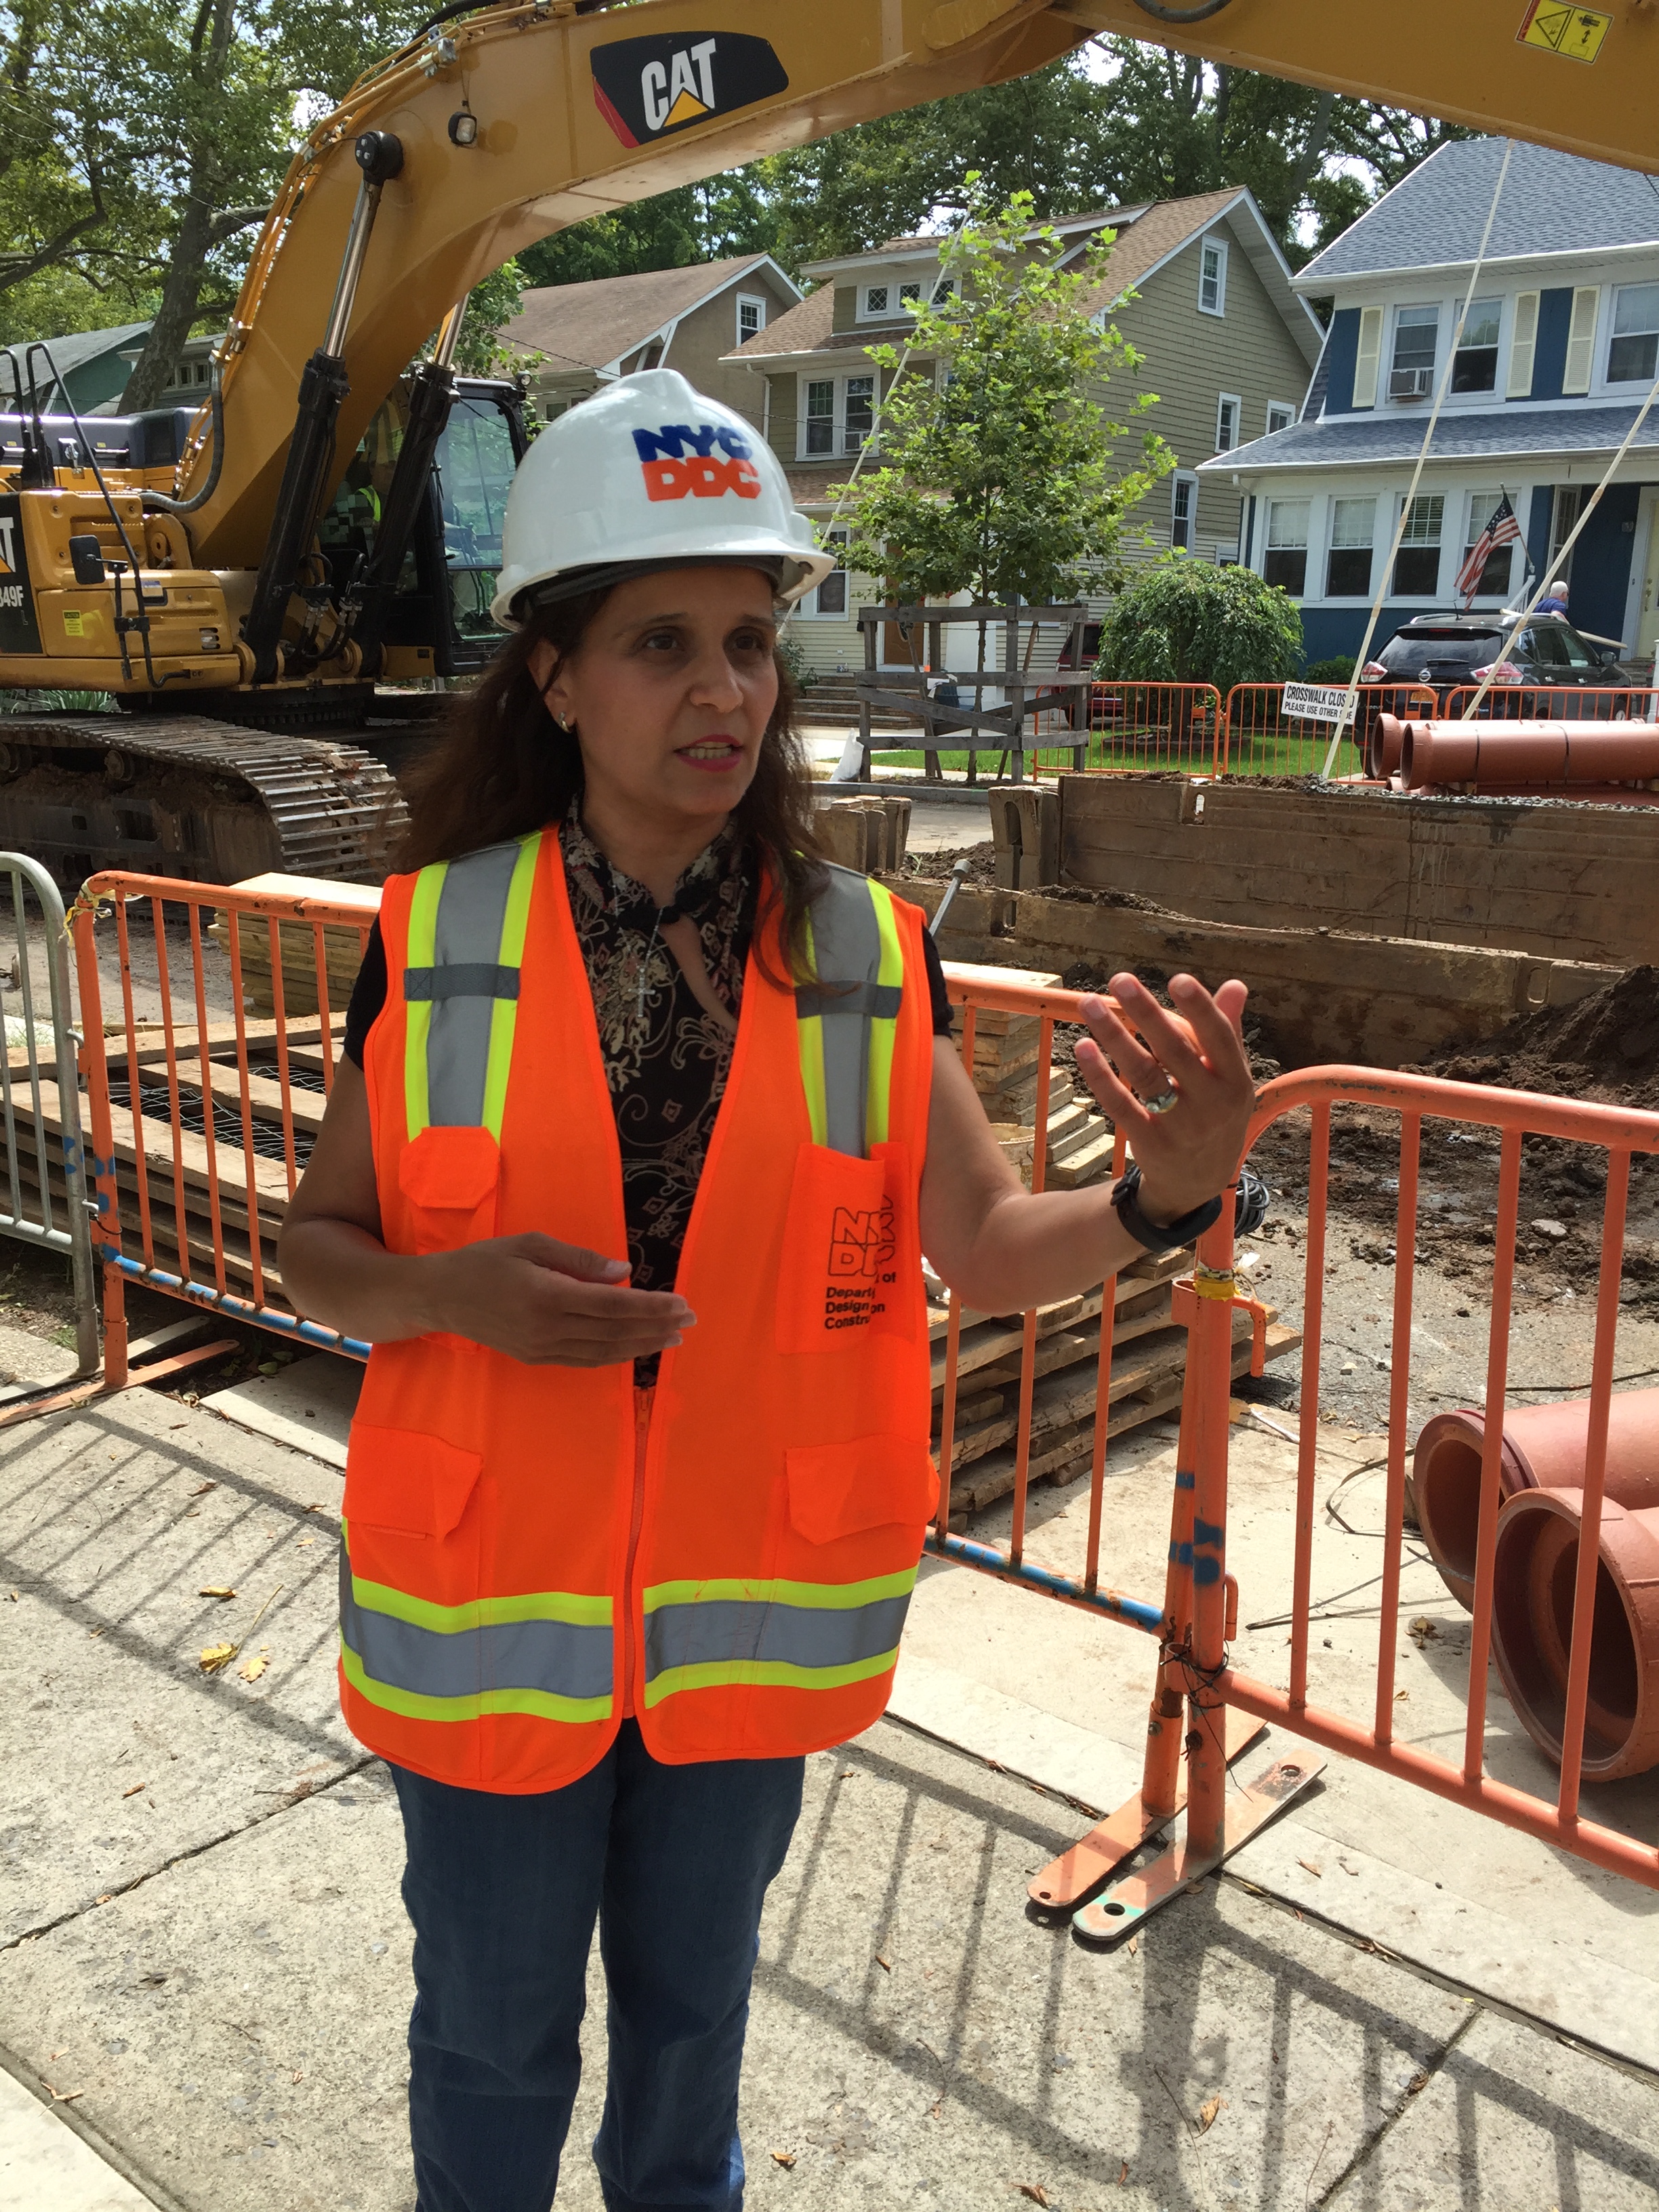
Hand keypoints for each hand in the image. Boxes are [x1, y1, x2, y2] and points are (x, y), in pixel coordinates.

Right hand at [422, 1233, 693, 1366]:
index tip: (681, 1304)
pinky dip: (615, 1355)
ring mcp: (542, 1348)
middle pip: (614, 1332)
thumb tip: (623, 1272)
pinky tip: (635, 1348)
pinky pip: (585, 1360)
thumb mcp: (529, 1244)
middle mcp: (548, 1328)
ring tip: (672, 1338)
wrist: (440, 1298)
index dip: (650, 1307)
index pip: (612, 1305)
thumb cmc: (484, 1262)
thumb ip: (578, 1259)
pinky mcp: (536, 1358)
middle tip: (690, 1322)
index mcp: (547, 1295)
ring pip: (603, 1351)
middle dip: (655, 1328)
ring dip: (641, 1345)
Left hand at [1073, 973, 1254, 1224]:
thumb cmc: (1215, 1116)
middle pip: (1175, 1051)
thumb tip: (1234, 984)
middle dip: (1146, 1012)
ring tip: (1089, 1004)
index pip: (1220, 1038)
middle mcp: (1212, 1104)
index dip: (1200, 1008)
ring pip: (1142, 1074)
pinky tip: (1082, 1047)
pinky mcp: (1149, 1143)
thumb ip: (1228, 1032)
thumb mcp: (1231, 1080)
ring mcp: (1180, 1126)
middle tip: (1120, 980)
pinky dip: (1100, 1076)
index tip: (1177, 978)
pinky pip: (1120, 1104)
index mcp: (1236, 1081)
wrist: (1197, 1184)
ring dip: (1114, 1036)